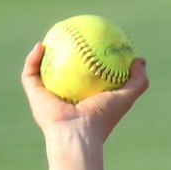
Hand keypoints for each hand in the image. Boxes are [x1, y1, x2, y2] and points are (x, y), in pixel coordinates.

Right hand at [21, 43, 149, 142]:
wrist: (78, 134)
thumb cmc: (102, 117)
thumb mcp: (126, 98)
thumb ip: (138, 81)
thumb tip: (140, 59)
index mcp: (85, 99)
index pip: (86, 77)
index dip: (88, 60)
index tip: (92, 42)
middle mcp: (65, 98)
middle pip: (62, 73)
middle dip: (63, 55)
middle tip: (69, 35)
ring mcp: (48, 98)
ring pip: (41, 71)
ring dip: (43, 54)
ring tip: (50, 35)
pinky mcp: (35, 97)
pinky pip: (30, 74)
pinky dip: (32, 59)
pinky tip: (40, 45)